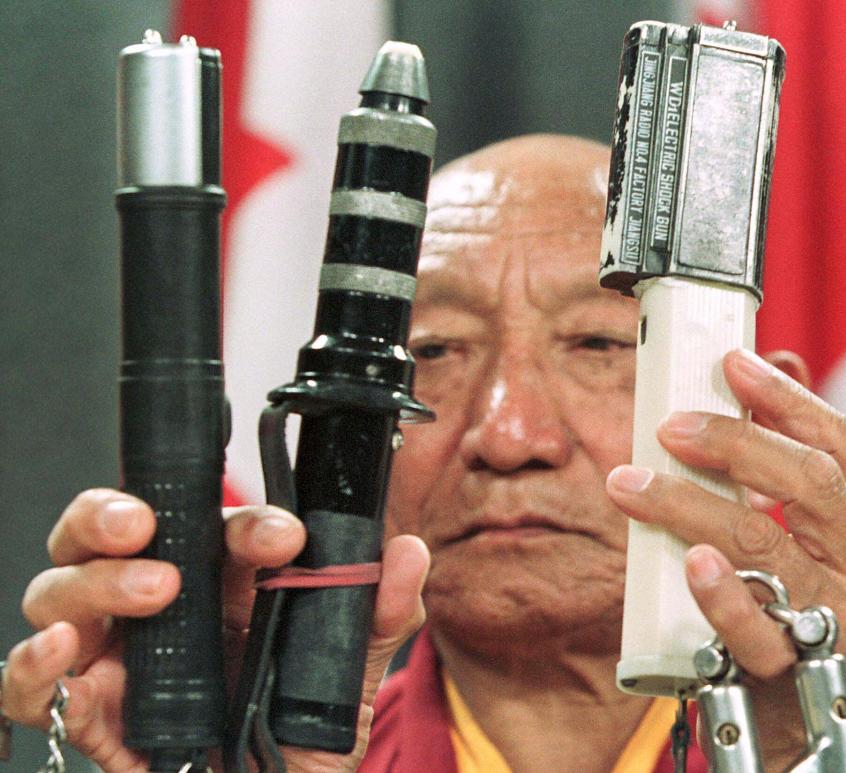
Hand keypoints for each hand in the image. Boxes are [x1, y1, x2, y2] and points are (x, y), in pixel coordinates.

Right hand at [4, 489, 428, 771]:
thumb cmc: (300, 732)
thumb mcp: (347, 673)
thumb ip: (379, 613)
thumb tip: (407, 552)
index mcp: (224, 581)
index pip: (218, 528)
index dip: (248, 523)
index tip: (284, 538)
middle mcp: (161, 604)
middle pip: (107, 533)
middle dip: (115, 512)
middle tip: (149, 523)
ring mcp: (116, 655)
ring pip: (61, 588)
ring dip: (95, 578)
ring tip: (152, 590)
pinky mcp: (85, 713)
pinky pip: (29, 683)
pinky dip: (31, 662)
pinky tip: (61, 650)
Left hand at [606, 348, 845, 766]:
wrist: (801, 721)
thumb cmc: (791, 613)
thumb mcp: (799, 541)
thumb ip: (778, 472)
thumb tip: (762, 379)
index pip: (841, 446)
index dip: (785, 398)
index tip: (731, 363)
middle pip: (812, 483)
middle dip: (735, 442)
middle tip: (672, 426)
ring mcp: (836, 622)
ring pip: (770, 545)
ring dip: (691, 504)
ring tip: (632, 482)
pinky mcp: (795, 671)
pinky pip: (758, 628)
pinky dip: (722, 591)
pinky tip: (690, 562)